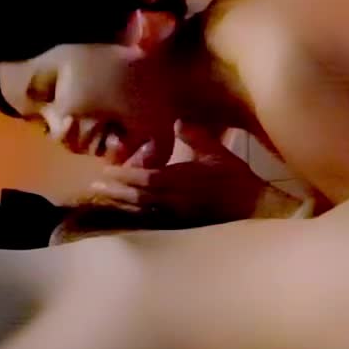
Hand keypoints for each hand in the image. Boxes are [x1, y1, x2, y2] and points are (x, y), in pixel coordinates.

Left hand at [77, 122, 276, 222]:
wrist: (255, 208)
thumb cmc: (236, 179)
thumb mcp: (218, 153)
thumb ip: (196, 137)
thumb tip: (178, 121)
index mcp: (183, 180)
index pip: (146, 179)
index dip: (124, 176)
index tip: (105, 172)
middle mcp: (176, 200)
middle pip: (138, 198)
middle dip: (114, 192)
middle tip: (93, 188)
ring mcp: (177, 216)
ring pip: (142, 212)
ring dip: (120, 206)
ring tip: (101, 201)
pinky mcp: (181, 227)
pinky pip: (152, 224)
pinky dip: (135, 219)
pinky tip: (123, 217)